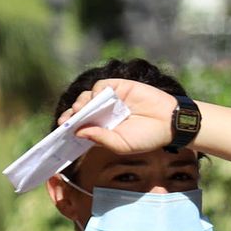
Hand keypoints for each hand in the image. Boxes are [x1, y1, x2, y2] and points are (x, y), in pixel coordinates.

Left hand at [58, 78, 178, 154]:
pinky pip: (100, 86)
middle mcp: (104, 113)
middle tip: (66, 120)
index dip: (70, 127)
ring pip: (87, 97)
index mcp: (104, 129)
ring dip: (82, 103)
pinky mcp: (118, 86)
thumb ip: (101, 139)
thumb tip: (79, 132)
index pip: (82, 126)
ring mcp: (111, 99)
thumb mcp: (121, 145)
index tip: (61, 129)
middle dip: (72, 114)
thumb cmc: (146, 137)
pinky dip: (96, 91)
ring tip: (81, 110)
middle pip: (81, 111)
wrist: (169, 122)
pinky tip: (97, 98)